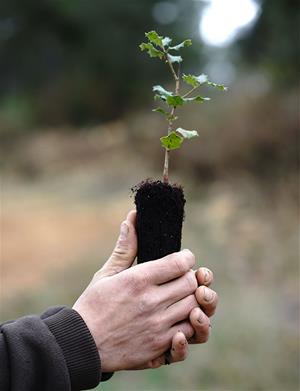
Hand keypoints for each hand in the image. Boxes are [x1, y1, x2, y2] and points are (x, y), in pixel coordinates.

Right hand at [73, 240, 197, 370]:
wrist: (81, 345)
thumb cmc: (93, 305)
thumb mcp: (106, 274)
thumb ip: (125, 247)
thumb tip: (133, 218)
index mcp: (138, 280)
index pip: (180, 262)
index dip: (186, 258)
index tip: (183, 258)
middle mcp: (151, 302)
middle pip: (191, 283)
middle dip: (190, 276)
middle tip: (181, 277)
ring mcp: (157, 326)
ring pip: (194, 306)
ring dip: (191, 299)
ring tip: (180, 296)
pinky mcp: (159, 346)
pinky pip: (189, 332)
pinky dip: (189, 323)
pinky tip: (178, 318)